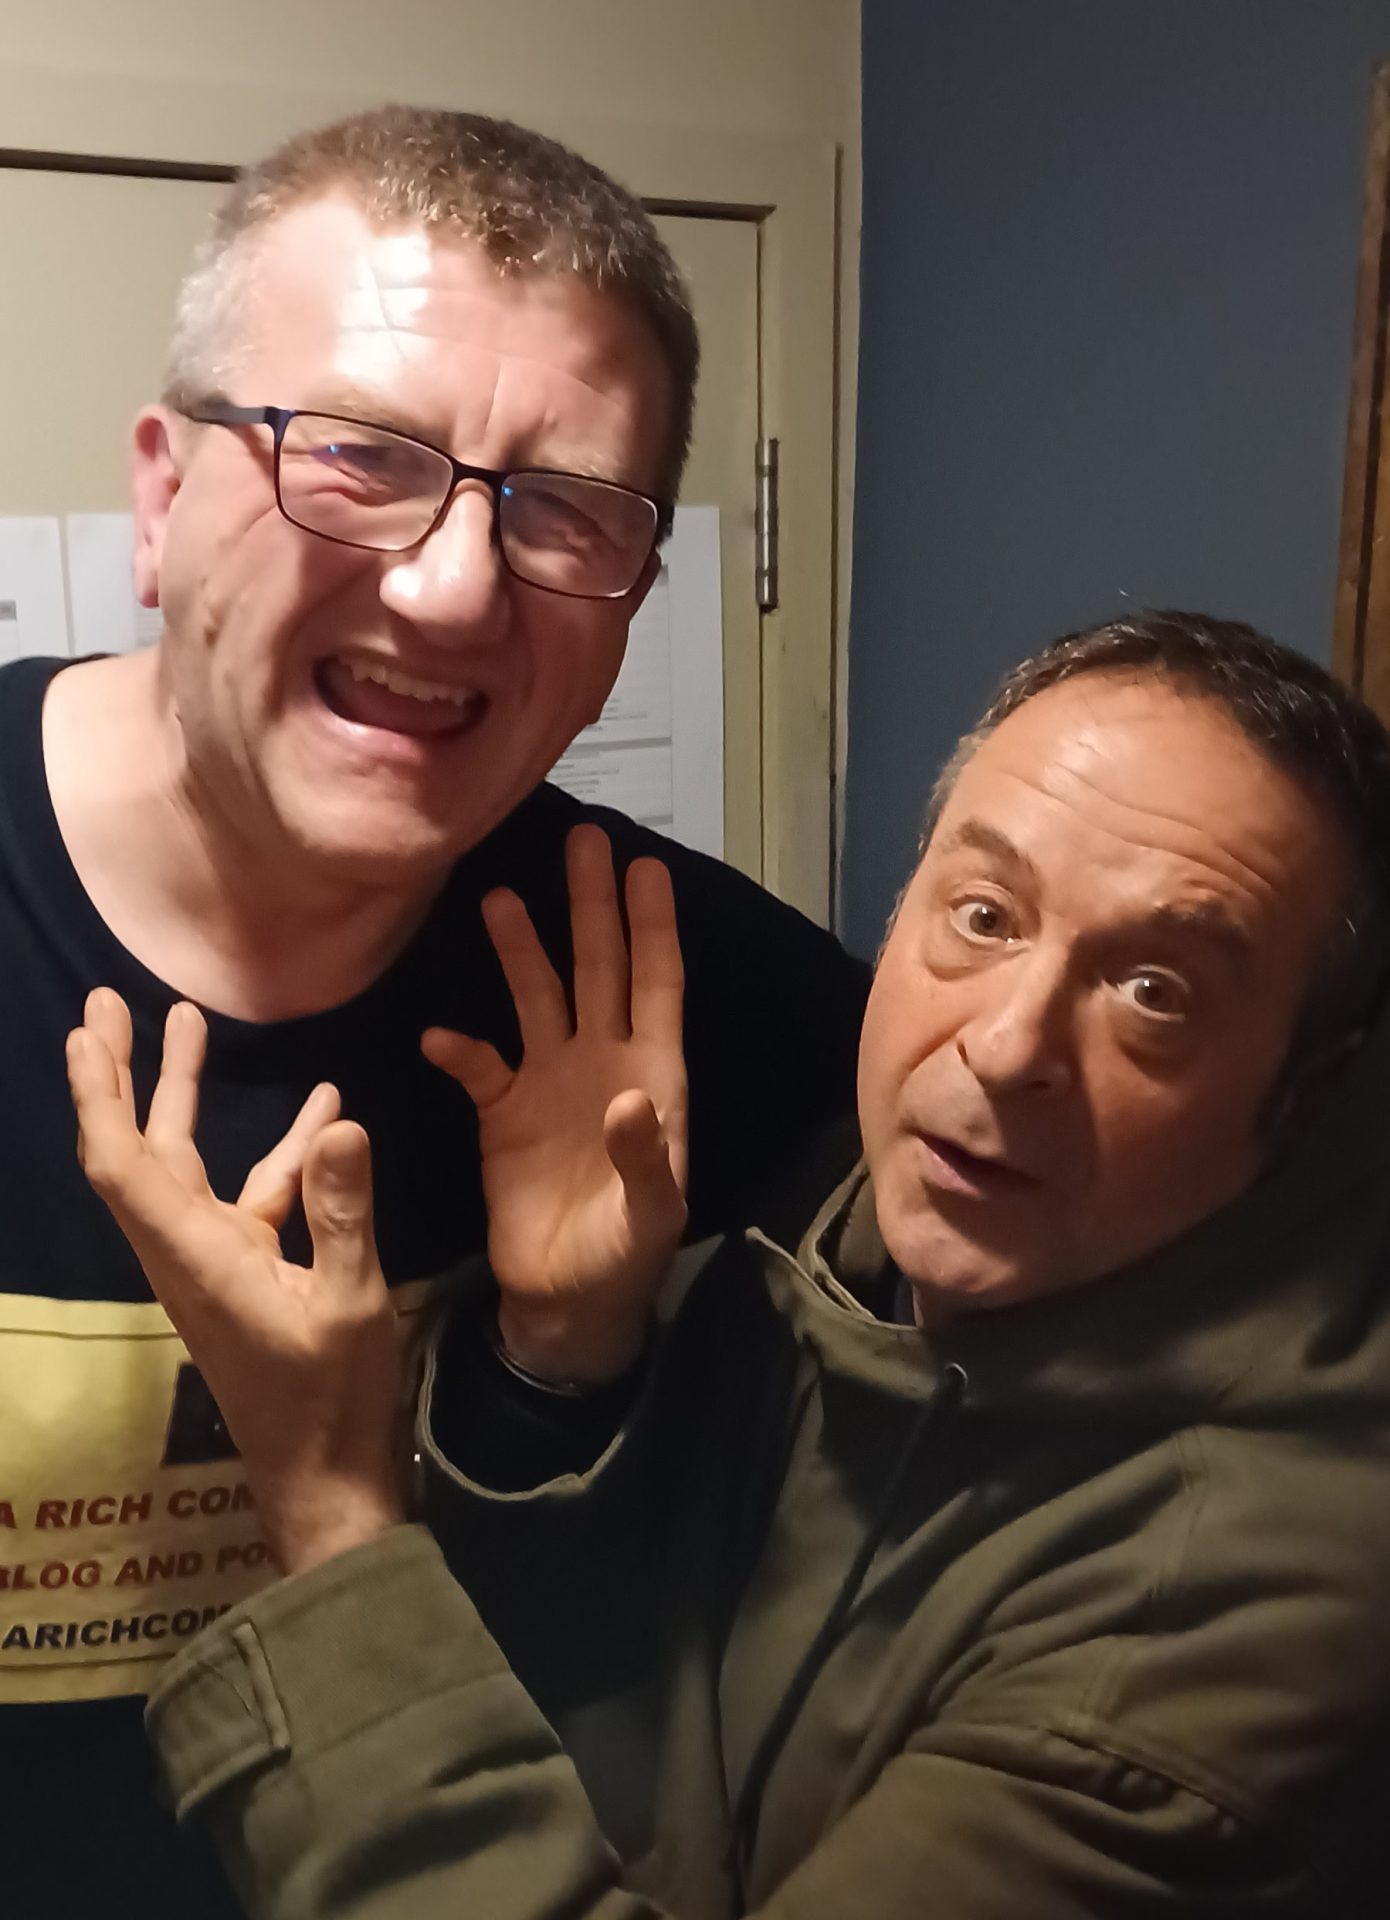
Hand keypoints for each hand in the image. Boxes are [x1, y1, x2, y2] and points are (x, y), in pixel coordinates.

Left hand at [66, 988, 405, 1575]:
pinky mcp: (249, 1275)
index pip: (123, 1165)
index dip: (99, 1095)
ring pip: (186, 1166)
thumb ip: (341, 1211)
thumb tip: (339, 1119)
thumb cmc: (331, 1398)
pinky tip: (322, 1110)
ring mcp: (216, 1264)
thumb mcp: (349, 1300)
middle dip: (123, 1076)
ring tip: (193, 1022)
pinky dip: (278, 1150)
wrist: (327, 1480)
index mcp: (194, 1256)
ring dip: (184, 1098)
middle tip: (110, 1003)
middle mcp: (188, 1253)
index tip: (87, 1032)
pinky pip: (249, 1196)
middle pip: (137, 1152)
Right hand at [423, 826, 687, 1384]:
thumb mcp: (650, 1213)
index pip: (655, 984)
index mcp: (652, 1074)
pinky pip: (477, 1065)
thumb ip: (644, 1155)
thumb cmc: (626, 1254)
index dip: (652, 926)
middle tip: (585, 839)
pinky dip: (459, 1049)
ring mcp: (548, 1081)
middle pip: (597, 968)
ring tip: (497, 898)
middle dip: (590, 906)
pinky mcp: (501, 1113)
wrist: (567, 1301)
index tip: (646, 866)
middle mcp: (602, 1061)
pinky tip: (440, 1037)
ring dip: (519, 951)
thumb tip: (628, 1096)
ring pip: (536, 997)